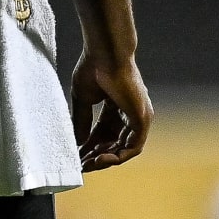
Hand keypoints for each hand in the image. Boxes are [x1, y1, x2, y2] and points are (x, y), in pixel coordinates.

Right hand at [70, 52, 150, 171]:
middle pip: (114, 143)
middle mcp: (130, 114)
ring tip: (88, 164)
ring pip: (124, 148)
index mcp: (117, 107)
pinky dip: (118, 156)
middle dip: (96, 155)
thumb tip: (77, 141)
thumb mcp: (83, 99)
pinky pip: (133, 147)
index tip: (76, 154)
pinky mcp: (142, 120)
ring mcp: (138, 117)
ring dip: (106, 159)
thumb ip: (82, 120)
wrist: (105, 54)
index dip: (90, 145)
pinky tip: (100, 159)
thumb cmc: (93, 68)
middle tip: (80, 164)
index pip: (104, 133)